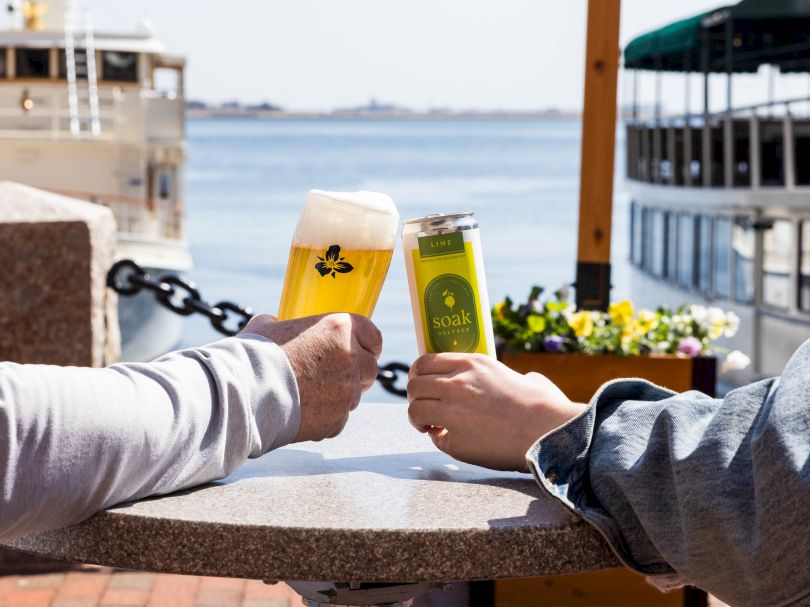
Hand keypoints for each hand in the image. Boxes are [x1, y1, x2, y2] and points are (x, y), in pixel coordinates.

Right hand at [241, 313, 381, 441]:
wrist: (244, 394)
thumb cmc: (253, 356)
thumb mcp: (266, 328)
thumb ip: (278, 323)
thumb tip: (272, 322)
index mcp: (339, 328)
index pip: (374, 336)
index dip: (368, 344)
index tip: (362, 350)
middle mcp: (351, 358)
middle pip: (370, 368)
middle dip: (357, 372)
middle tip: (335, 375)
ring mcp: (348, 392)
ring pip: (355, 395)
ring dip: (340, 395)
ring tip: (311, 395)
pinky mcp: (338, 420)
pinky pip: (339, 418)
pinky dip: (326, 417)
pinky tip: (302, 413)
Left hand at [407, 353, 584, 470]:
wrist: (550, 432)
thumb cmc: (543, 405)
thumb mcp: (521, 376)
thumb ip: (505, 376)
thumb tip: (517, 381)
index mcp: (472, 364)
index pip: (425, 361)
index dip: (419, 374)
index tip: (422, 382)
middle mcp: (457, 384)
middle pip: (414, 385)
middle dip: (417, 397)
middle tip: (426, 407)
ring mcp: (452, 412)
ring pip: (415, 409)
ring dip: (420, 418)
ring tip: (431, 426)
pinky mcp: (454, 440)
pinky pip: (434, 437)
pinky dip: (440, 439)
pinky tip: (453, 440)